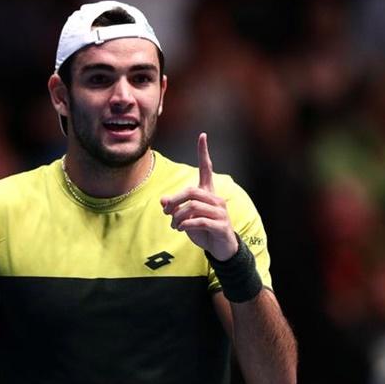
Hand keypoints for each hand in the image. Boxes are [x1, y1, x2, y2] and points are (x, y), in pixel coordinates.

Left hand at [161, 133, 237, 260]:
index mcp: (208, 193)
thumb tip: (163, 201)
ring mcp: (220, 212)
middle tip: (165, 211)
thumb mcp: (186, 218)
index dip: (203, 153)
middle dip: (175, 200)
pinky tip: (182, 229)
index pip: (206, 169)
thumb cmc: (203, 230)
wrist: (221, 248)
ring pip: (193, 207)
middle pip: (191, 191)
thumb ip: (176, 208)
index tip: (202, 135)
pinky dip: (185, 225)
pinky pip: (199, 221)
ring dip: (178, 217)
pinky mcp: (221, 225)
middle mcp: (215, 199)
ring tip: (174, 226)